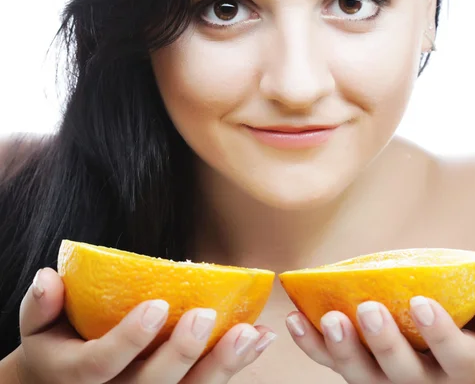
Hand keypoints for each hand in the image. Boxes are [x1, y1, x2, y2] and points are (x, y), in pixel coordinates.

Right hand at [17, 267, 275, 382]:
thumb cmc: (59, 345)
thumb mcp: (40, 327)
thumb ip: (41, 305)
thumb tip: (48, 276)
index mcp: (78, 378)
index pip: (101, 366)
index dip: (129, 340)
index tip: (158, 305)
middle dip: (180, 354)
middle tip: (207, 316)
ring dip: (222, 365)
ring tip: (251, 333)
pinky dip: (235, 366)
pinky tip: (259, 339)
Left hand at [286, 289, 474, 382]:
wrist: (447, 371)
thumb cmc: (468, 334)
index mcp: (461, 367)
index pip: (456, 357)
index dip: (440, 333)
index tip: (421, 302)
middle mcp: (422, 383)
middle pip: (403, 372)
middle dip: (384, 342)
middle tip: (368, 309)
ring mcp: (385, 381)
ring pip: (362, 375)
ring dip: (342, 347)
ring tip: (328, 318)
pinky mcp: (357, 372)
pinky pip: (331, 364)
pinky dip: (310, 345)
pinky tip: (293, 320)